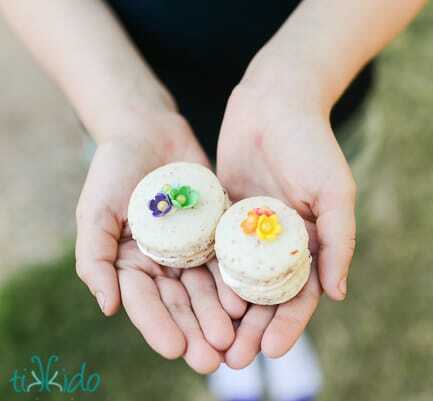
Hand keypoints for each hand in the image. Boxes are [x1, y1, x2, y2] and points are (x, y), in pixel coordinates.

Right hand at [75, 112, 244, 372]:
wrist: (150, 131)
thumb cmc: (114, 169)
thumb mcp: (95, 212)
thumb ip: (95, 259)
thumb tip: (108, 307)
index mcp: (131, 265)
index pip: (145, 304)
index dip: (159, 327)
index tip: (176, 349)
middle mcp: (164, 264)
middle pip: (181, 304)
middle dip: (196, 330)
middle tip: (214, 358)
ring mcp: (192, 251)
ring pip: (207, 289)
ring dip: (218, 315)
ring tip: (234, 337)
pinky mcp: (216, 233)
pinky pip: (227, 260)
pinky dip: (235, 281)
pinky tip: (247, 300)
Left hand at [215, 81, 356, 367]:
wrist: (275, 101)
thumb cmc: (311, 144)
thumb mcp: (334, 192)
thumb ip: (338, 241)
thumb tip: (338, 294)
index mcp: (311, 243)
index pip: (301, 295)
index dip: (288, 324)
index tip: (271, 349)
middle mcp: (280, 244)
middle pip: (266, 298)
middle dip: (252, 330)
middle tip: (234, 360)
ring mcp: (250, 232)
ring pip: (236, 283)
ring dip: (226, 315)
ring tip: (211, 343)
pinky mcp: (223, 217)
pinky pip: (213, 253)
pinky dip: (204, 279)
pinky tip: (189, 302)